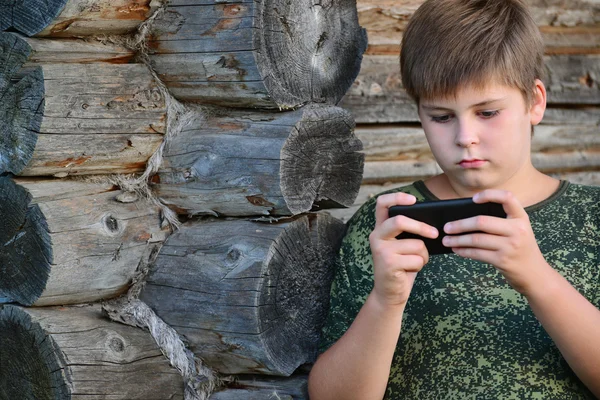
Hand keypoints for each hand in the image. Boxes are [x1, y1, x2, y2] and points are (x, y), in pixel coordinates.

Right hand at [369, 192, 438, 307]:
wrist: (390, 293)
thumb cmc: (402, 265)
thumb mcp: (403, 245)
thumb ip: (410, 232)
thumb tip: (435, 223)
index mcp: (380, 228)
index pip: (382, 204)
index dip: (397, 197)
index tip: (414, 200)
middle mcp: (376, 236)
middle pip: (400, 221)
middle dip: (421, 227)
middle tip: (435, 233)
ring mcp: (381, 250)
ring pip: (416, 244)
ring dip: (423, 255)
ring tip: (415, 261)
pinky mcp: (388, 264)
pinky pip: (417, 259)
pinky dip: (420, 265)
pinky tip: (409, 270)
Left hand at [441, 190, 550, 295]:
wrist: (535, 274)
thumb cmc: (520, 248)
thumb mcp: (518, 230)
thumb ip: (500, 221)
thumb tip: (465, 217)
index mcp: (521, 218)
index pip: (508, 198)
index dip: (490, 194)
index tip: (474, 199)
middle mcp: (517, 230)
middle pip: (482, 222)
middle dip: (460, 224)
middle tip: (446, 227)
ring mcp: (510, 246)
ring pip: (476, 239)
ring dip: (457, 240)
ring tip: (446, 240)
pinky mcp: (503, 260)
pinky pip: (477, 253)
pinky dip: (463, 251)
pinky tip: (456, 249)